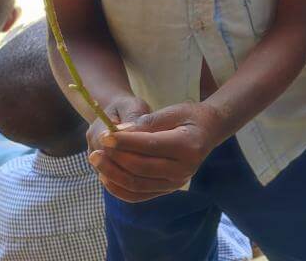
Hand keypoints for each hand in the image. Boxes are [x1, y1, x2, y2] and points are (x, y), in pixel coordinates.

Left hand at [91, 101, 226, 202]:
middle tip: (96, 149)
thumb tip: (118, 133)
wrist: (208, 131)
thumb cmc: (190, 117)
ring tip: (96, 160)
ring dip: (112, 174)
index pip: (150, 146)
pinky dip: (118, 188)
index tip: (105, 135)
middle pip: (141, 168)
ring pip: (136, 184)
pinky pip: (138, 195)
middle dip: (115, 159)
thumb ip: (147, 122)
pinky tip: (105, 176)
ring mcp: (176, 183)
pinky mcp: (167, 190)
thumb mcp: (173, 111)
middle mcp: (184, 169)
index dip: (125, 142)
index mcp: (187, 146)